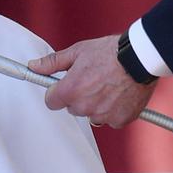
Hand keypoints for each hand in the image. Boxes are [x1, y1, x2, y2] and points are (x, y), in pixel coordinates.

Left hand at [28, 36, 157, 127]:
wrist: (139, 58)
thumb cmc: (109, 52)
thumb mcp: (77, 52)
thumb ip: (52, 63)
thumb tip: (33, 66)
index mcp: (71, 90)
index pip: (51, 102)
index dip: (56, 92)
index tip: (63, 86)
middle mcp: (85, 106)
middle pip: (72, 108)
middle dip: (77, 96)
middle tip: (91, 80)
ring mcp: (103, 115)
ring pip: (91, 114)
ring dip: (95, 104)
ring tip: (106, 85)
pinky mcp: (120, 120)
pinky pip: (110, 119)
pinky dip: (113, 110)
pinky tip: (118, 94)